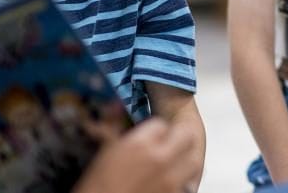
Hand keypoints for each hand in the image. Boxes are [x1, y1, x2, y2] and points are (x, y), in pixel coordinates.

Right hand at [72, 118, 195, 192]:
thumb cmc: (94, 186)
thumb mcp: (102, 154)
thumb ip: (111, 126)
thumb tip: (115, 103)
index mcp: (139, 144)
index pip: (160, 124)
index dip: (155, 130)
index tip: (150, 136)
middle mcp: (159, 158)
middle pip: (185, 136)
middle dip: (178, 137)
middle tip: (170, 144)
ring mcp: (170, 180)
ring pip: (194, 160)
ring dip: (187, 158)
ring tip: (176, 162)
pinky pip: (189, 183)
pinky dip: (185, 181)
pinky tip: (175, 182)